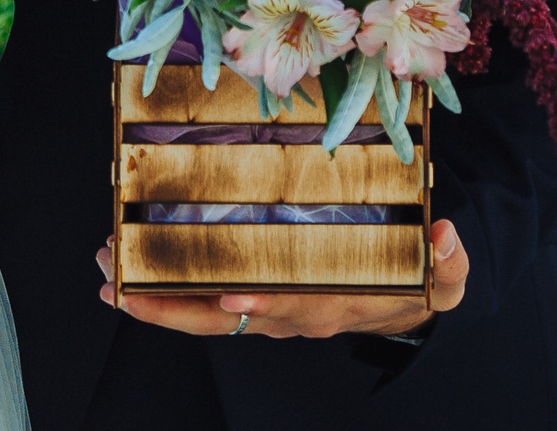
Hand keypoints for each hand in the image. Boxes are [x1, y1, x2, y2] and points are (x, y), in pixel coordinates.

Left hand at [96, 220, 466, 339]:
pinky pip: (203, 299)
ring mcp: (266, 308)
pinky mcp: (253, 296)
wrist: (406, 301)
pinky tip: (128, 272)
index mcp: (331, 306)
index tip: (232, 296)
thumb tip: (445, 237)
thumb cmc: (417, 282)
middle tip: (123, 289)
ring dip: (154, 299)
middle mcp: (289, 313)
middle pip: (224, 318)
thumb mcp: (445, 278)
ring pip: (202, 311)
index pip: (290, 309)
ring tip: (108, 276)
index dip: (261, 305)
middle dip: (172, 308)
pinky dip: (165, 289)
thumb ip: (448, 263)